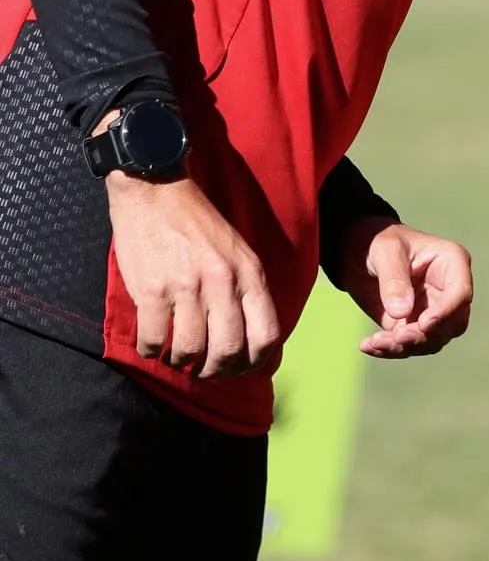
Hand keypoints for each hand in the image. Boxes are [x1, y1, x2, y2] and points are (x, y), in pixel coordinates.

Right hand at [106, 173, 279, 376]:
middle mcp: (222, 281)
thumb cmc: (198, 223)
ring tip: (176, 356)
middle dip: (216, 371)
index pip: (266, 334)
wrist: (156, 189)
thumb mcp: (238, 250)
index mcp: (249, 272)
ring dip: (181, 362)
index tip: (239, 367)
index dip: (254, 361)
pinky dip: (151, 350)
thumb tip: (247, 337)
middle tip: (203, 370)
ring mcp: (185, 287)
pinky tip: (152, 343)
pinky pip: (153, 339)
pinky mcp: (150, 289)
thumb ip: (246, 288)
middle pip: (228, 350)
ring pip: (189, 350)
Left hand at [337, 219, 472, 357]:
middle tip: (397, 337)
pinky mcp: (412, 325)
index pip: (460, 294)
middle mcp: (447, 290)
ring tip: (375, 342)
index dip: (446, 312)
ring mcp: (432, 310)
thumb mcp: (386, 251)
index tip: (423, 324)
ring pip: (433, 340)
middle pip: (452, 324)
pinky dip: (390, 350)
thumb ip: (394, 280)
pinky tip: (368, 345)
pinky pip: (409, 345)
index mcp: (451, 264)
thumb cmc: (379, 240)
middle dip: (426, 336)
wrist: (358, 251)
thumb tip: (402, 313)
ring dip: (406, 347)